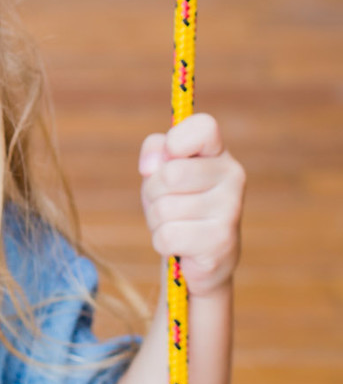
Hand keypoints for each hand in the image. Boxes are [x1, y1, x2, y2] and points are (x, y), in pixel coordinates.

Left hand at [139, 112, 243, 295]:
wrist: (200, 255)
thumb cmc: (177, 203)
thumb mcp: (160, 171)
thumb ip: (154, 151)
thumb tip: (151, 167)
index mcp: (218, 152)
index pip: (204, 127)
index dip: (176, 140)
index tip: (170, 156)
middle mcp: (233, 176)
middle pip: (170, 175)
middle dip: (153, 192)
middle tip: (165, 202)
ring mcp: (230, 210)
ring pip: (164, 209)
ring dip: (157, 221)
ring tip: (175, 224)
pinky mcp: (221, 242)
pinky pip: (167, 237)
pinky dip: (162, 242)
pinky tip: (181, 244)